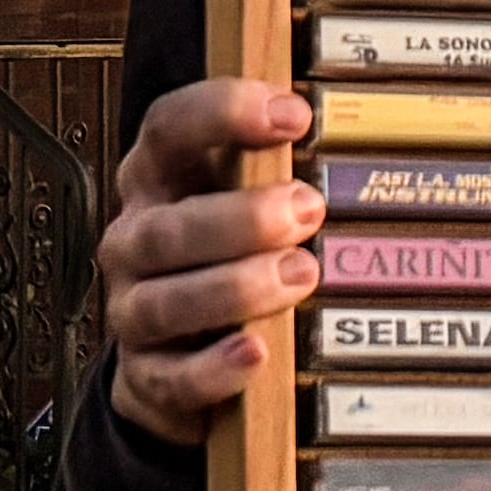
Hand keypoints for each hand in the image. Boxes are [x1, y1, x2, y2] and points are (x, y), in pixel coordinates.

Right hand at [97, 78, 323, 451]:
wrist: (175, 352)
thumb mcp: (240, 202)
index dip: (223, 113)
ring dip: (236, 288)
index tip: (293, 115)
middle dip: (242, 218)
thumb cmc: (219, 259)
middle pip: (168, 226)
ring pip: (166, 301)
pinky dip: (213, 368)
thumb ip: (277, 171)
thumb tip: (357, 137)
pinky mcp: (145, 375)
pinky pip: (171, 377)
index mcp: (155, 183)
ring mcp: (133, 311)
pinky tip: (255, 352)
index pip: (168, 130)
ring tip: (300, 276)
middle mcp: (135, 242)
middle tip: (308, 210)